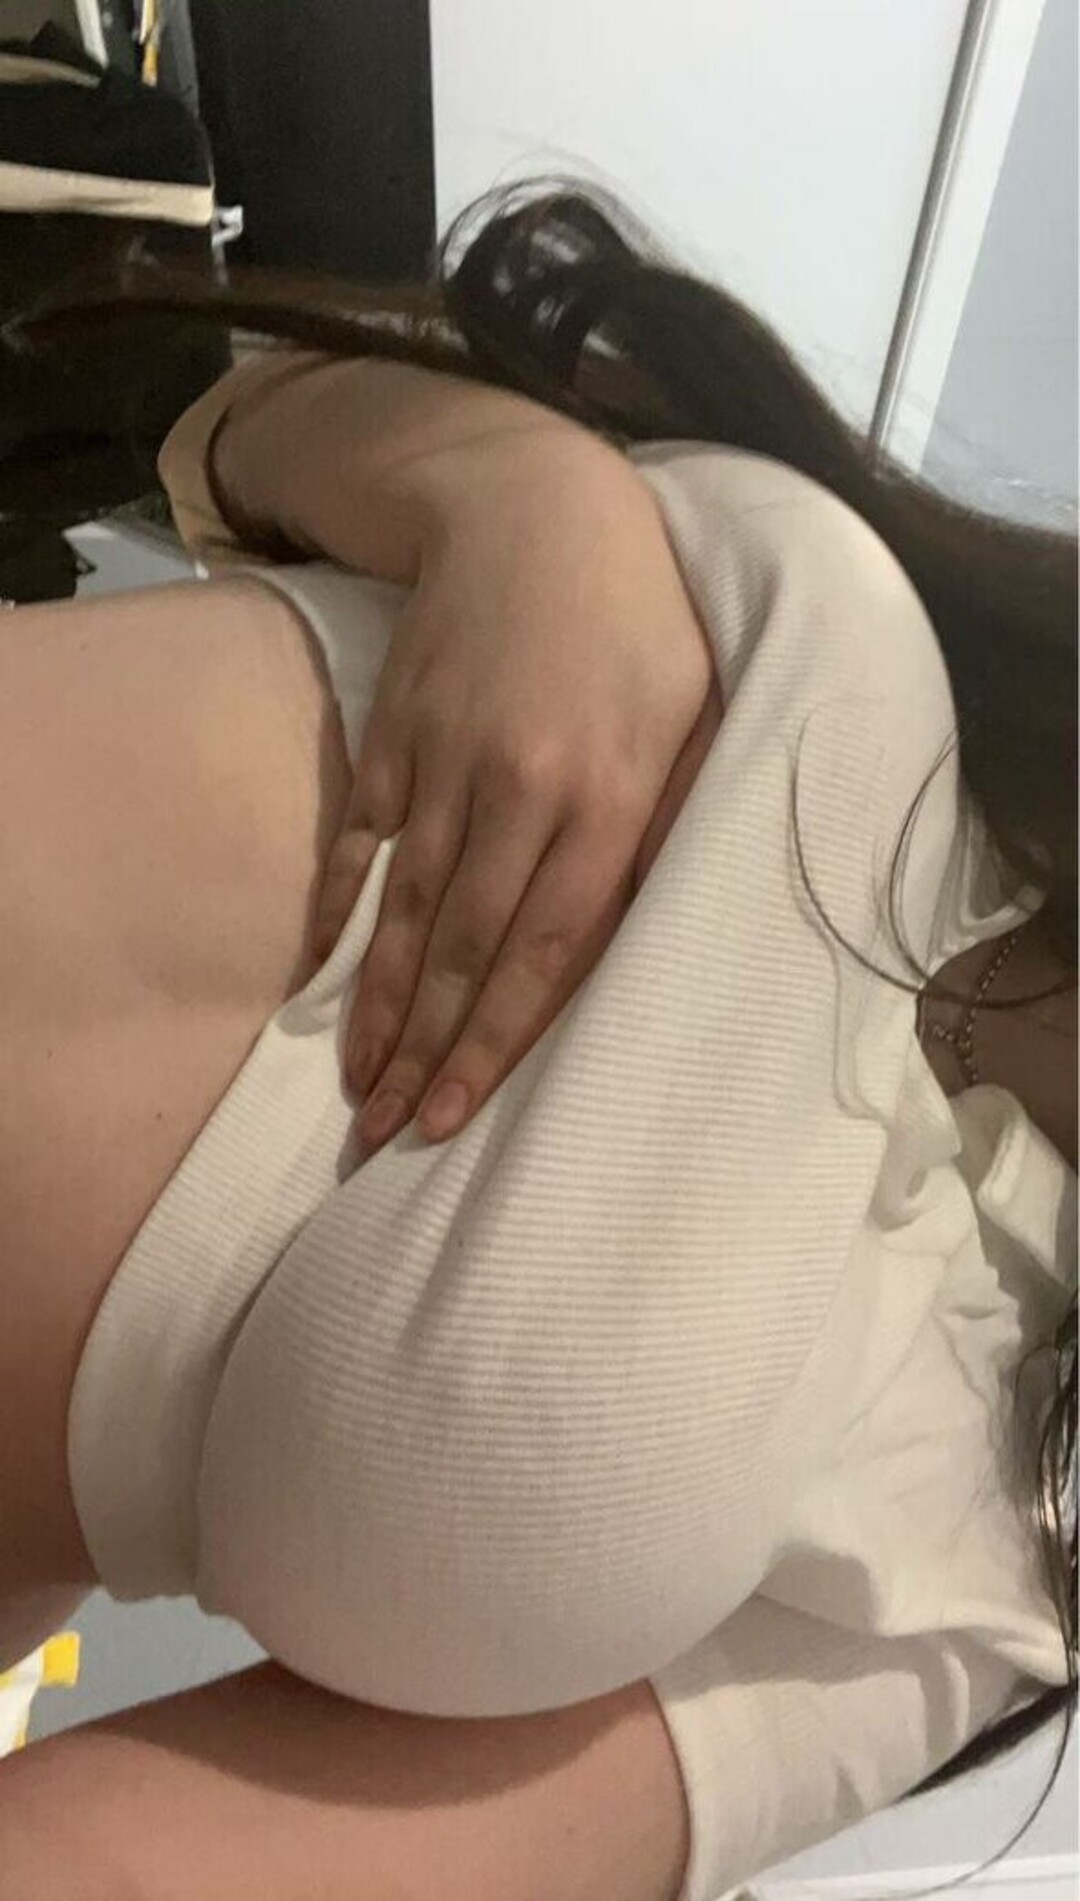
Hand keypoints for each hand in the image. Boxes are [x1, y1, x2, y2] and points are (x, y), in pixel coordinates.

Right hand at [311, 438, 722, 1153]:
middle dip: (426, 1052)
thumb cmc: (639, 627)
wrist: (539, 508)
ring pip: (407, 910)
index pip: (545, 951)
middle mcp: (519, 791)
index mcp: (607, 798)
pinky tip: (321, 978)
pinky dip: (340, 914)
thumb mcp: (694, 721)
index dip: (495, 1043)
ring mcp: (445, 761)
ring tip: (354, 1085)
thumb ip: (662, 834)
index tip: (452, 1116)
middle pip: (465, 950)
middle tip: (387, 1133)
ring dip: (379, 1006)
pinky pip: (362, 842)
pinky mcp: (394, 736)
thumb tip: (628, 943)